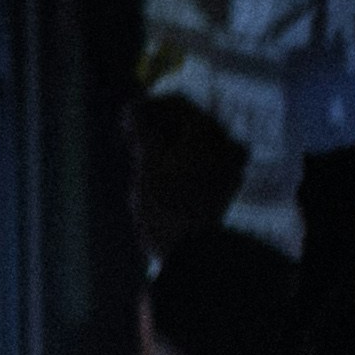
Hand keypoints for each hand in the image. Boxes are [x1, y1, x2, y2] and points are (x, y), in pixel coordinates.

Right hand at [127, 90, 248, 265]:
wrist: (188, 250)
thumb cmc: (164, 204)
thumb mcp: (146, 163)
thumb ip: (141, 129)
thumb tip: (131, 106)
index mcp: (207, 131)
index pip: (178, 104)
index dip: (149, 106)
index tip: (125, 118)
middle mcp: (225, 142)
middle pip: (189, 121)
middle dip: (160, 125)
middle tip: (132, 139)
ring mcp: (229, 164)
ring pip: (195, 142)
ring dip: (170, 143)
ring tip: (144, 157)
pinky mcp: (226, 185)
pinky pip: (203, 161)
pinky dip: (182, 161)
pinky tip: (163, 173)